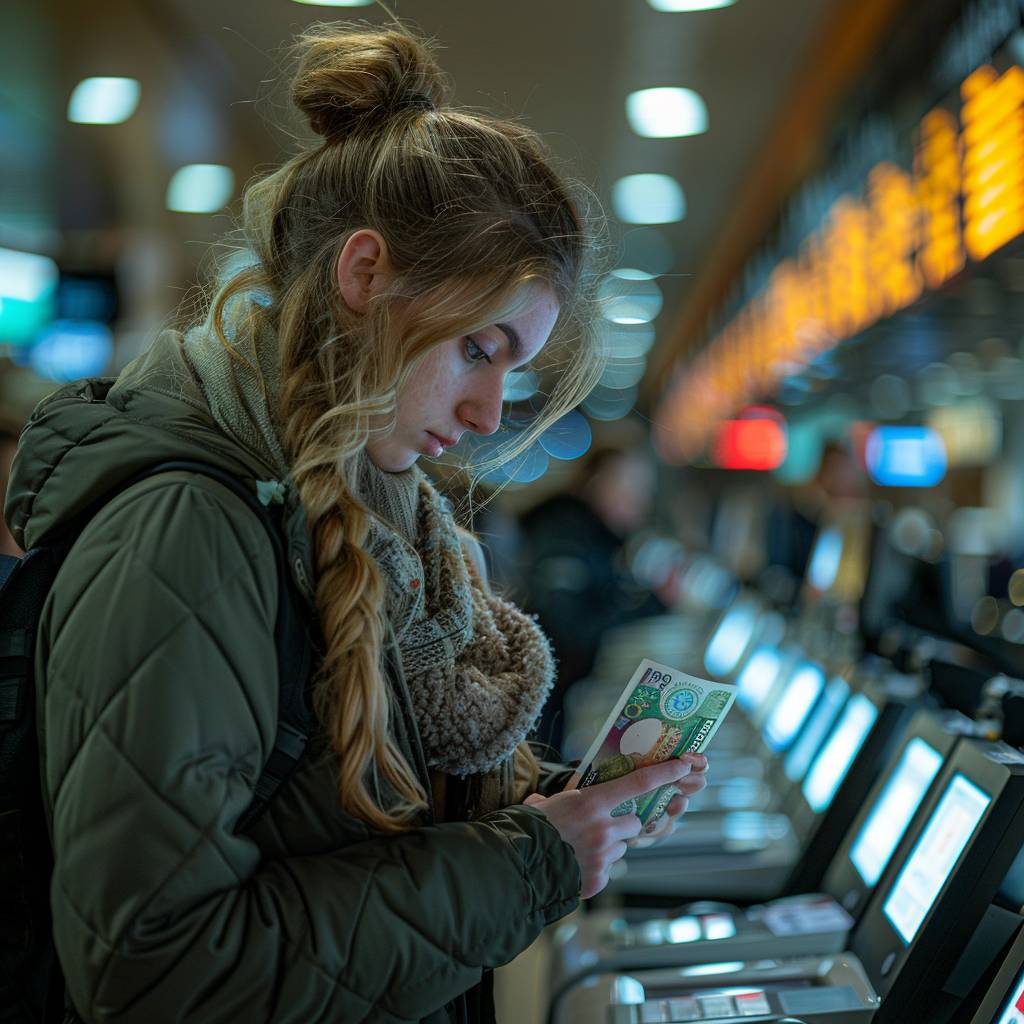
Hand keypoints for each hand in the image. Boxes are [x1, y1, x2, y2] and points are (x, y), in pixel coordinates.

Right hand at [523, 756, 701, 898]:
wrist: (517, 868)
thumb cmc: (529, 830)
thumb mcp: (546, 806)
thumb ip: (558, 801)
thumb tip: (542, 801)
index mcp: (592, 803)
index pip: (638, 783)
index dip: (664, 773)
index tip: (682, 765)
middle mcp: (603, 828)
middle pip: (635, 823)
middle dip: (623, 825)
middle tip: (599, 827)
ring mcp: (603, 856)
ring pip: (621, 848)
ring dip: (607, 848)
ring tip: (579, 849)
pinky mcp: (599, 878)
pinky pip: (607, 870)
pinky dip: (595, 869)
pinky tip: (574, 866)